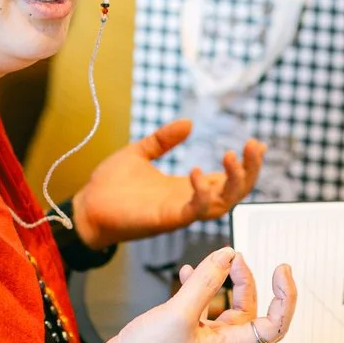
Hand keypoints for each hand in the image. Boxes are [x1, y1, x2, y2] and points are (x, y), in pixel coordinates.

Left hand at [70, 120, 263, 249]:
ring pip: (223, 203)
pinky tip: (198, 172)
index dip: (246, 164)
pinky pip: (194, 211)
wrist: (85, 207)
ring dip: (234, 181)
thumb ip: (164, 140)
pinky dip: (202, 194)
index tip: (257, 144)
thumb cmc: (110, 186)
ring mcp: (180, 212)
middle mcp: (189, 201)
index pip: (227, 179)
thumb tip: (189, 122)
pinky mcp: (166, 219)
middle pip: (234, 192)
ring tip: (233, 156)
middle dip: (251, 171)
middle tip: (255, 146)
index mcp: (186, 187)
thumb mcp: (140, 153)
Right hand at [89, 248, 294, 342]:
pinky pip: (202, 307)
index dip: (285, 298)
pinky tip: (186, 273)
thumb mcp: (179, 312)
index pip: (274, 325)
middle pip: (250, 309)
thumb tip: (227, 255)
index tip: (281, 271)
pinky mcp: (186, 334)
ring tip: (216, 260)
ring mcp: (204, 340)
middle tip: (234, 257)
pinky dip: (199, 288)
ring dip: (224, 281)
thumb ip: (205, 282)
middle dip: (246, 280)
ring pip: (226, 306)